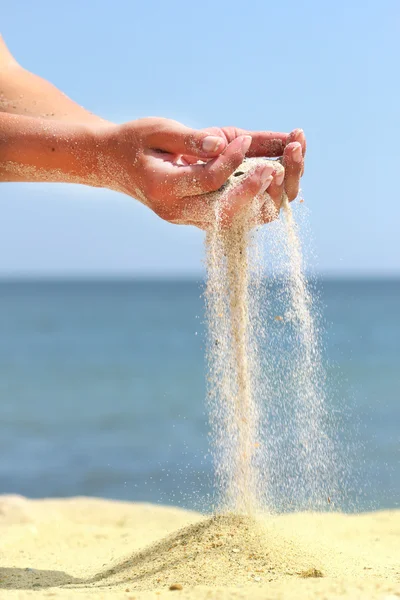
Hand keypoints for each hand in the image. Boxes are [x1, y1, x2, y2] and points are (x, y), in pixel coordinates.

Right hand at [98, 118, 304, 227]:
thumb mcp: (158, 130)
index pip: (209, 182)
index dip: (232, 159)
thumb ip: (191, 138)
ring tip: (293, 153)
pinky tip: (283, 165)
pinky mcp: (204, 217)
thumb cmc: (135, 141)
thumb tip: (224, 145)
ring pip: (244, 219)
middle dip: (264, 184)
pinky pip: (244, 214)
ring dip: (274, 192)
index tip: (243, 139)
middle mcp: (180, 211)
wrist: (116, 166)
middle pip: (232, 211)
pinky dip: (266, 193)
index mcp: (164, 189)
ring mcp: (192, 219)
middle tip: (286, 155)